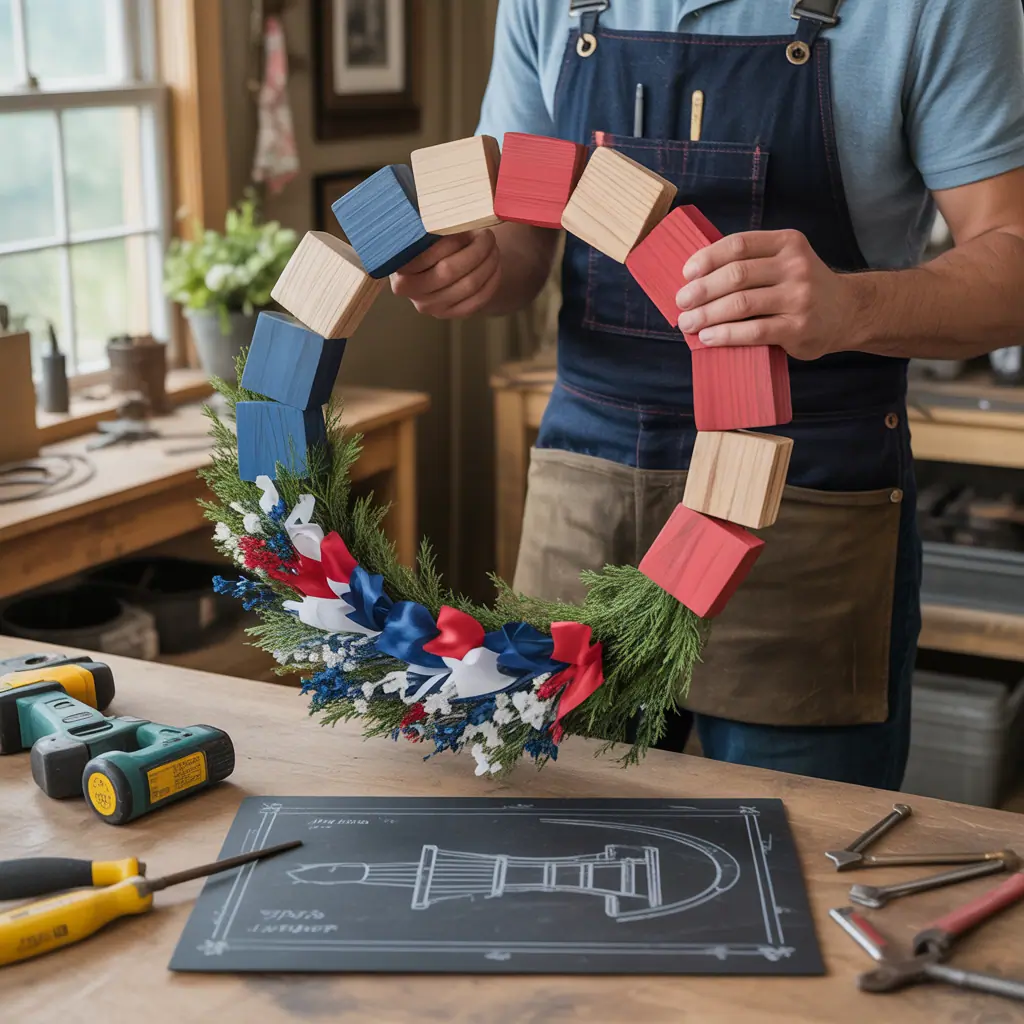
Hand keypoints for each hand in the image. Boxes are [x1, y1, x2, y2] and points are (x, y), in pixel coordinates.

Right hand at [390, 230, 500, 318]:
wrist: (428, 267)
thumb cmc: (426, 242)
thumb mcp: (423, 231)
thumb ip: (434, 225)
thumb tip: (460, 216)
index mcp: (398, 266)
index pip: (429, 254)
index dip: (453, 239)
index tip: (468, 227)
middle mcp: (410, 291)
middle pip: (450, 270)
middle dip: (475, 250)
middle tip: (488, 236)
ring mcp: (430, 306)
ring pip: (468, 285)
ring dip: (488, 263)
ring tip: (493, 248)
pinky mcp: (449, 315)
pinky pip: (478, 300)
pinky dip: (492, 281)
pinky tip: (495, 266)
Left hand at [675, 229, 857, 359]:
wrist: (848, 312)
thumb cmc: (802, 287)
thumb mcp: (785, 262)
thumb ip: (752, 262)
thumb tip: (696, 277)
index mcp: (787, 243)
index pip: (738, 245)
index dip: (707, 258)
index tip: (686, 274)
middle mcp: (795, 266)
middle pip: (736, 275)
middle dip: (701, 290)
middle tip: (681, 302)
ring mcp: (798, 297)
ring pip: (740, 303)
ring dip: (706, 314)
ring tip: (687, 323)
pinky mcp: (797, 327)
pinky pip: (753, 331)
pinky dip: (725, 334)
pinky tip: (707, 337)